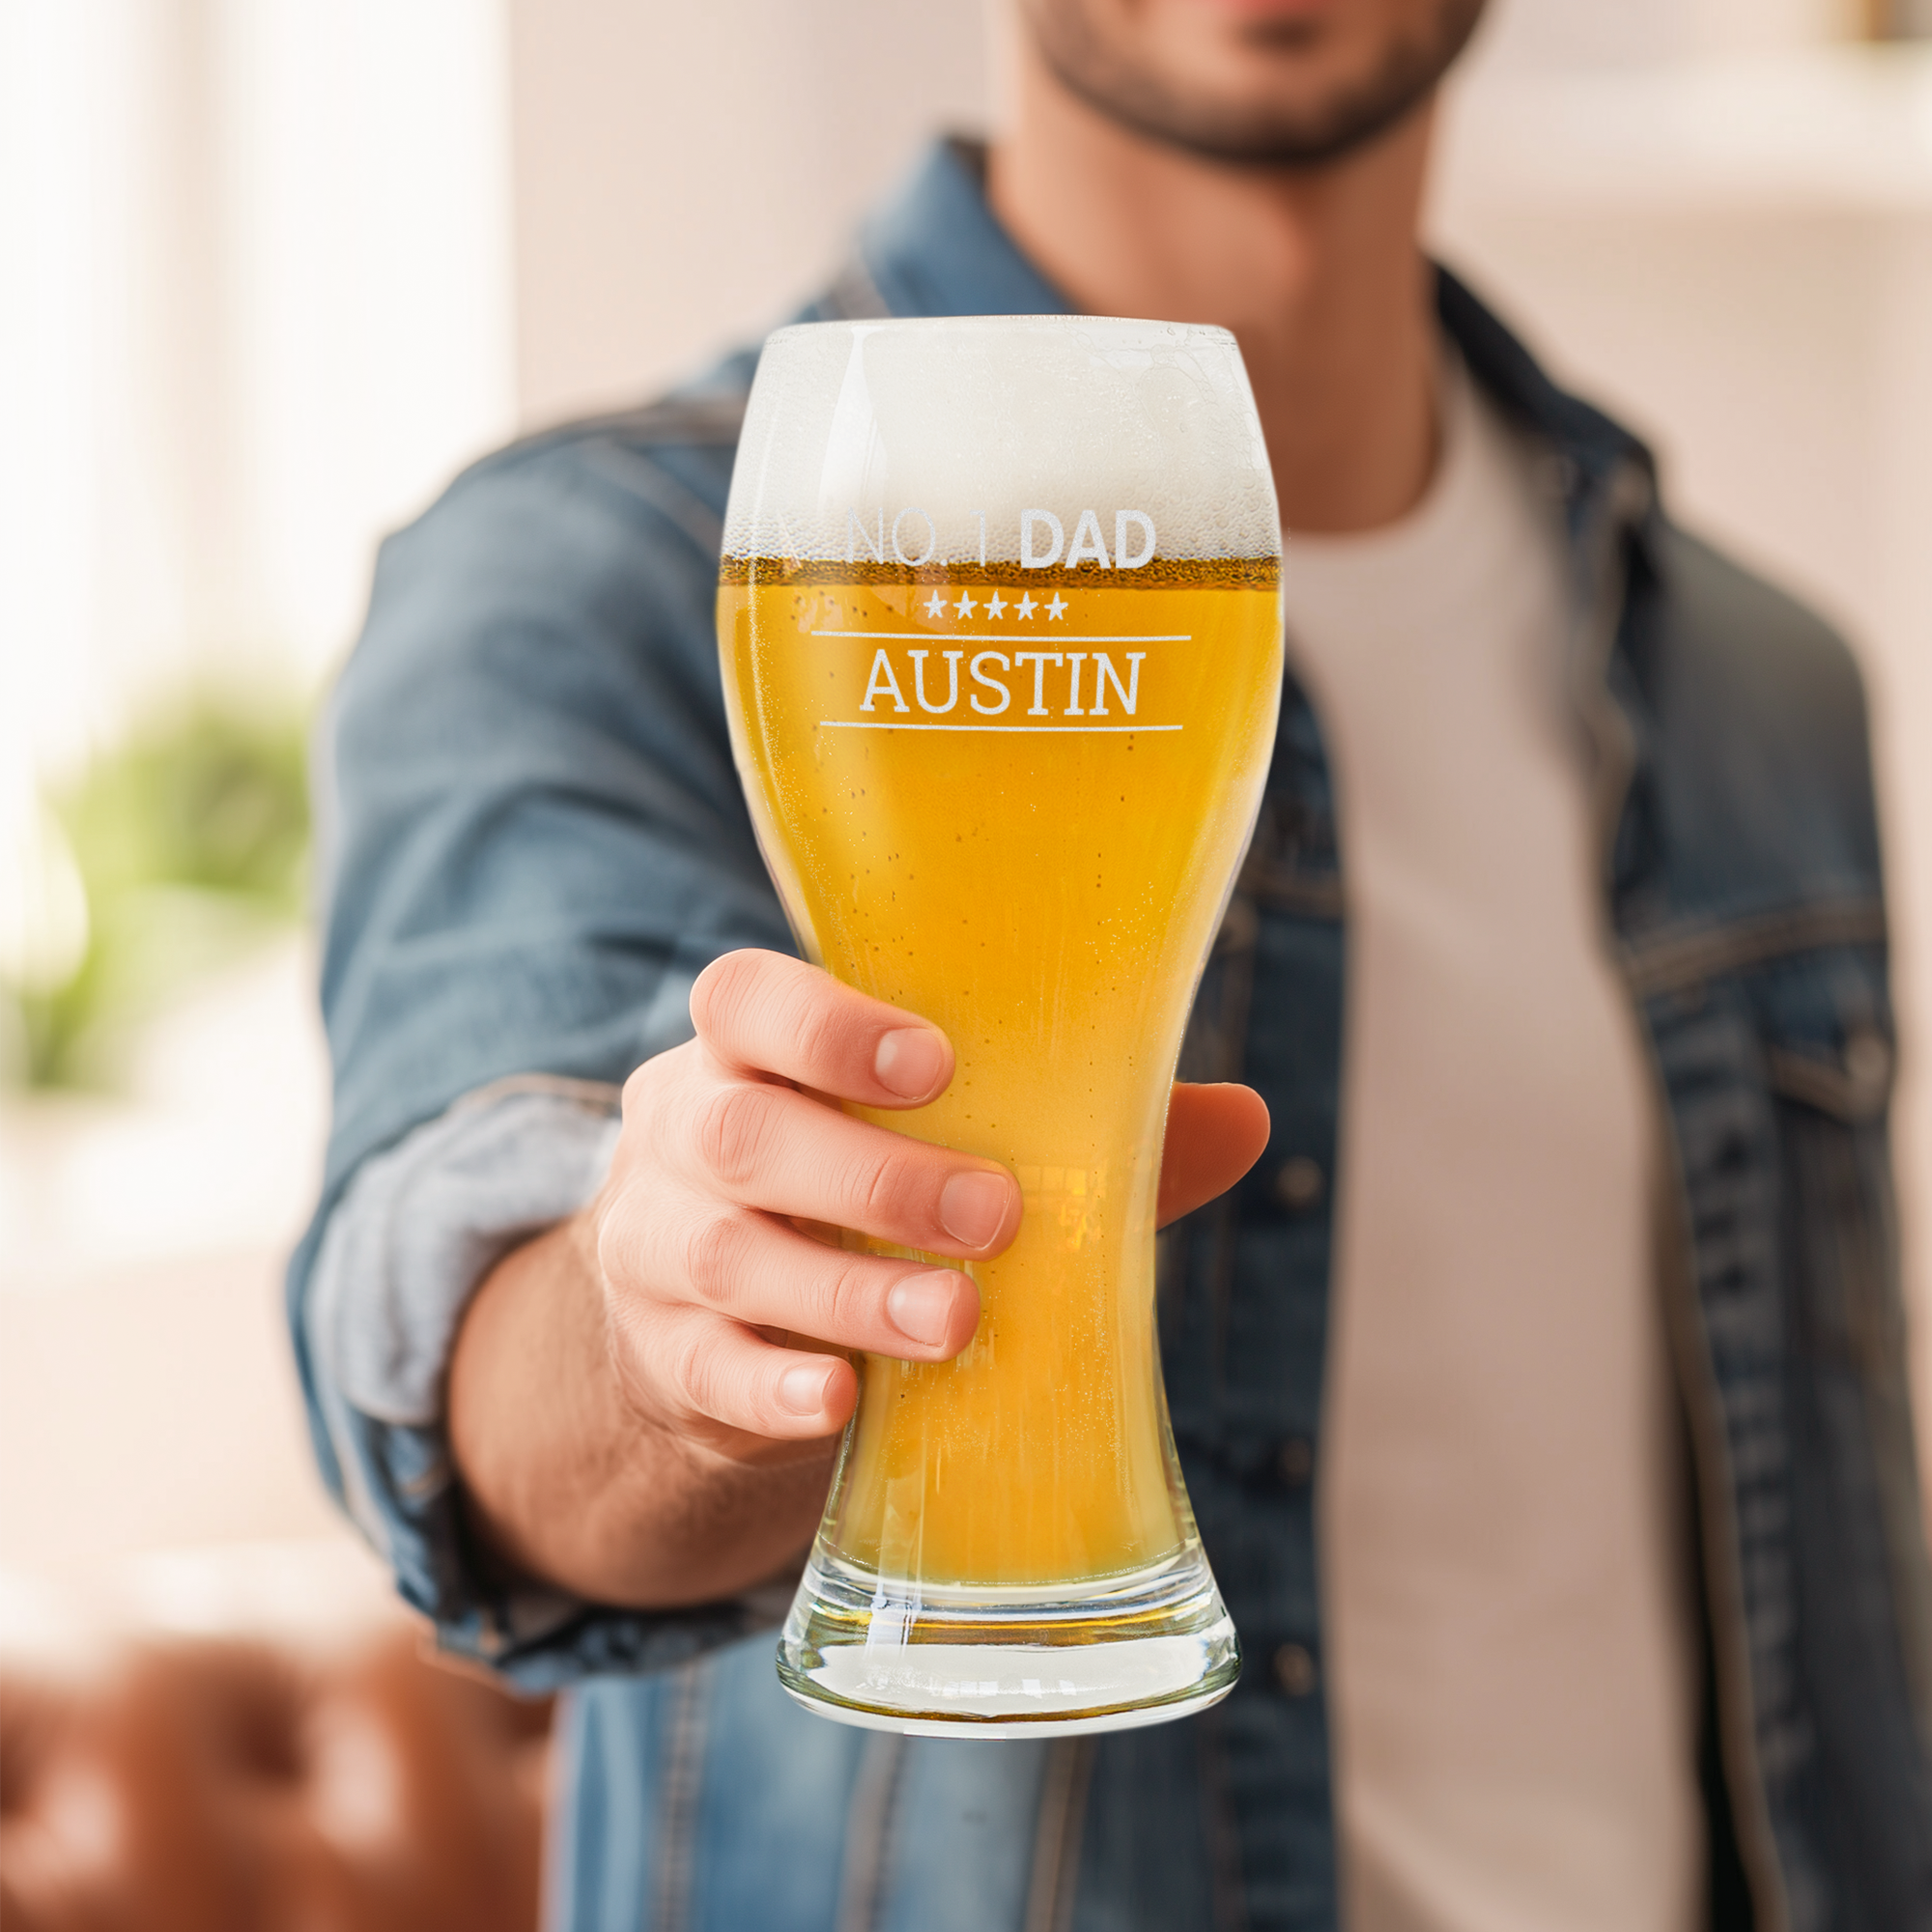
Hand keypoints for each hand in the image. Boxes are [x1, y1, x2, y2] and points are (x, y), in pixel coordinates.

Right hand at [594, 950, 1269, 1459]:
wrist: (710, 1325)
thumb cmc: (849, 1196)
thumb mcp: (926, 1143)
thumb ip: (1068, 1129)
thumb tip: (1246, 1119)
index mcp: (745, 1050)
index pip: (742, 999)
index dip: (822, 1025)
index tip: (933, 1064)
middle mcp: (679, 1134)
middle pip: (738, 1132)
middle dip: (869, 1174)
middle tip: (994, 1213)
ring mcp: (653, 1250)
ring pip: (725, 1257)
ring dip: (846, 1290)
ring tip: (953, 1321)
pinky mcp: (664, 1361)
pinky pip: (703, 1372)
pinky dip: (773, 1387)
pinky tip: (839, 1400)